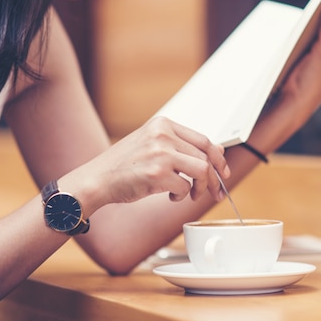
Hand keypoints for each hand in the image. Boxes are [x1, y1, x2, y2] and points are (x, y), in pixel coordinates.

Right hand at [88, 116, 228, 204]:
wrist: (97, 179)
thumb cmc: (125, 165)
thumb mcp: (152, 145)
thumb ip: (181, 146)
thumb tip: (218, 151)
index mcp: (163, 124)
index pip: (204, 139)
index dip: (218, 158)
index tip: (223, 172)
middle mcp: (162, 135)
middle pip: (206, 156)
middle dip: (214, 177)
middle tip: (214, 192)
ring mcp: (160, 153)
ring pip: (201, 170)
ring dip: (201, 187)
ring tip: (191, 195)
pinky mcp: (157, 174)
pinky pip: (185, 187)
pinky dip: (181, 196)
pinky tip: (170, 196)